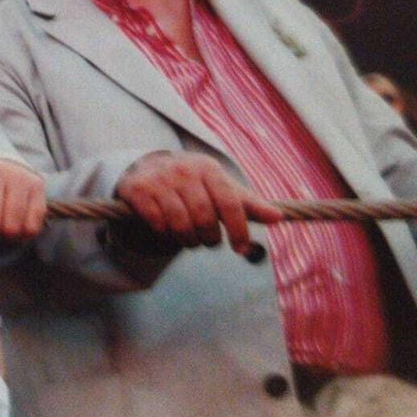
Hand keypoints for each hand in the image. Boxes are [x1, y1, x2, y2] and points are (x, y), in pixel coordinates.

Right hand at [115, 152, 282, 252]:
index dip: (239, 229)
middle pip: (204, 217)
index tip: (241, 249)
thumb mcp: (221, 188)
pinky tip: (166, 229)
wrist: (148, 167)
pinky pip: (156, 222)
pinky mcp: (137, 189)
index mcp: (208, 168)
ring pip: (180, 223)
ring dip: (187, 240)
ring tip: (189, 239)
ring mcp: (159, 179)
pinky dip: (164, 233)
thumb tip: (279, 218)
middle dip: (209, 238)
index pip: (230, 202)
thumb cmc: (193, 183)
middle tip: (208, 241)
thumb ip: (248, 204)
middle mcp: (184, 169)